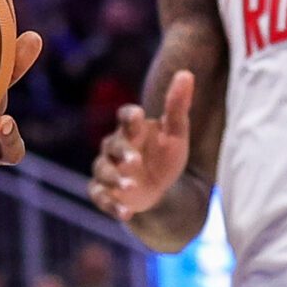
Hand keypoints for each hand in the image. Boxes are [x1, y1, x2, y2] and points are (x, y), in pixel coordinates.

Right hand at [89, 69, 194, 221]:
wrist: (159, 190)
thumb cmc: (165, 156)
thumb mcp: (176, 133)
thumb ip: (178, 104)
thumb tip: (186, 73)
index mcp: (132, 129)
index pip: (126, 116)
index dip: (130, 117)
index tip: (137, 117)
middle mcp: (115, 147)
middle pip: (111, 146)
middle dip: (120, 153)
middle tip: (134, 162)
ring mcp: (108, 170)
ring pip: (103, 172)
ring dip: (115, 180)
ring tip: (131, 188)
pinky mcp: (104, 192)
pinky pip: (100, 197)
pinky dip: (111, 206)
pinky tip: (126, 213)